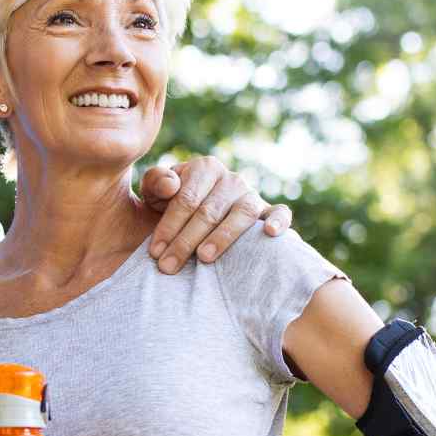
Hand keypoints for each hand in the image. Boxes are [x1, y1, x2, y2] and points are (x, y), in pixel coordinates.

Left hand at [139, 157, 293, 273]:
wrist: (193, 220)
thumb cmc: (170, 207)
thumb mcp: (155, 194)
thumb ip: (155, 183)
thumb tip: (171, 185)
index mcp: (204, 168)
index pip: (186, 199)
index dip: (169, 226)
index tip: (155, 252)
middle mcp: (231, 179)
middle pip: (209, 211)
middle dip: (186, 241)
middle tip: (169, 266)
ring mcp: (252, 195)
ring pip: (241, 214)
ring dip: (223, 237)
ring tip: (205, 258)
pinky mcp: (269, 211)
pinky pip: (280, 212)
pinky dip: (278, 220)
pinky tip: (269, 233)